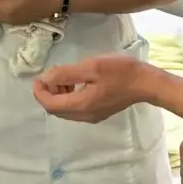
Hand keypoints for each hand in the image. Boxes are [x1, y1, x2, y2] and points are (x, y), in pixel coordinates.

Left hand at [33, 55, 151, 122]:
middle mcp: (84, 116)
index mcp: (81, 105)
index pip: (50, 104)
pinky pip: (75, 108)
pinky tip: (77, 83)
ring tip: (65, 76)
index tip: (37, 78)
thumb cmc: (120, 72)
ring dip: (58, 94)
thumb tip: (46, 78)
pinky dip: (69, 97)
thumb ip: (67, 73)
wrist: (145, 83)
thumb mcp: (92, 67)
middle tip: (53, 74)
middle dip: (48, 93)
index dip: (39, 92)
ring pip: (65, 110)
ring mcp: (92, 116)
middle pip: (56, 109)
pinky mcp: (98, 113)